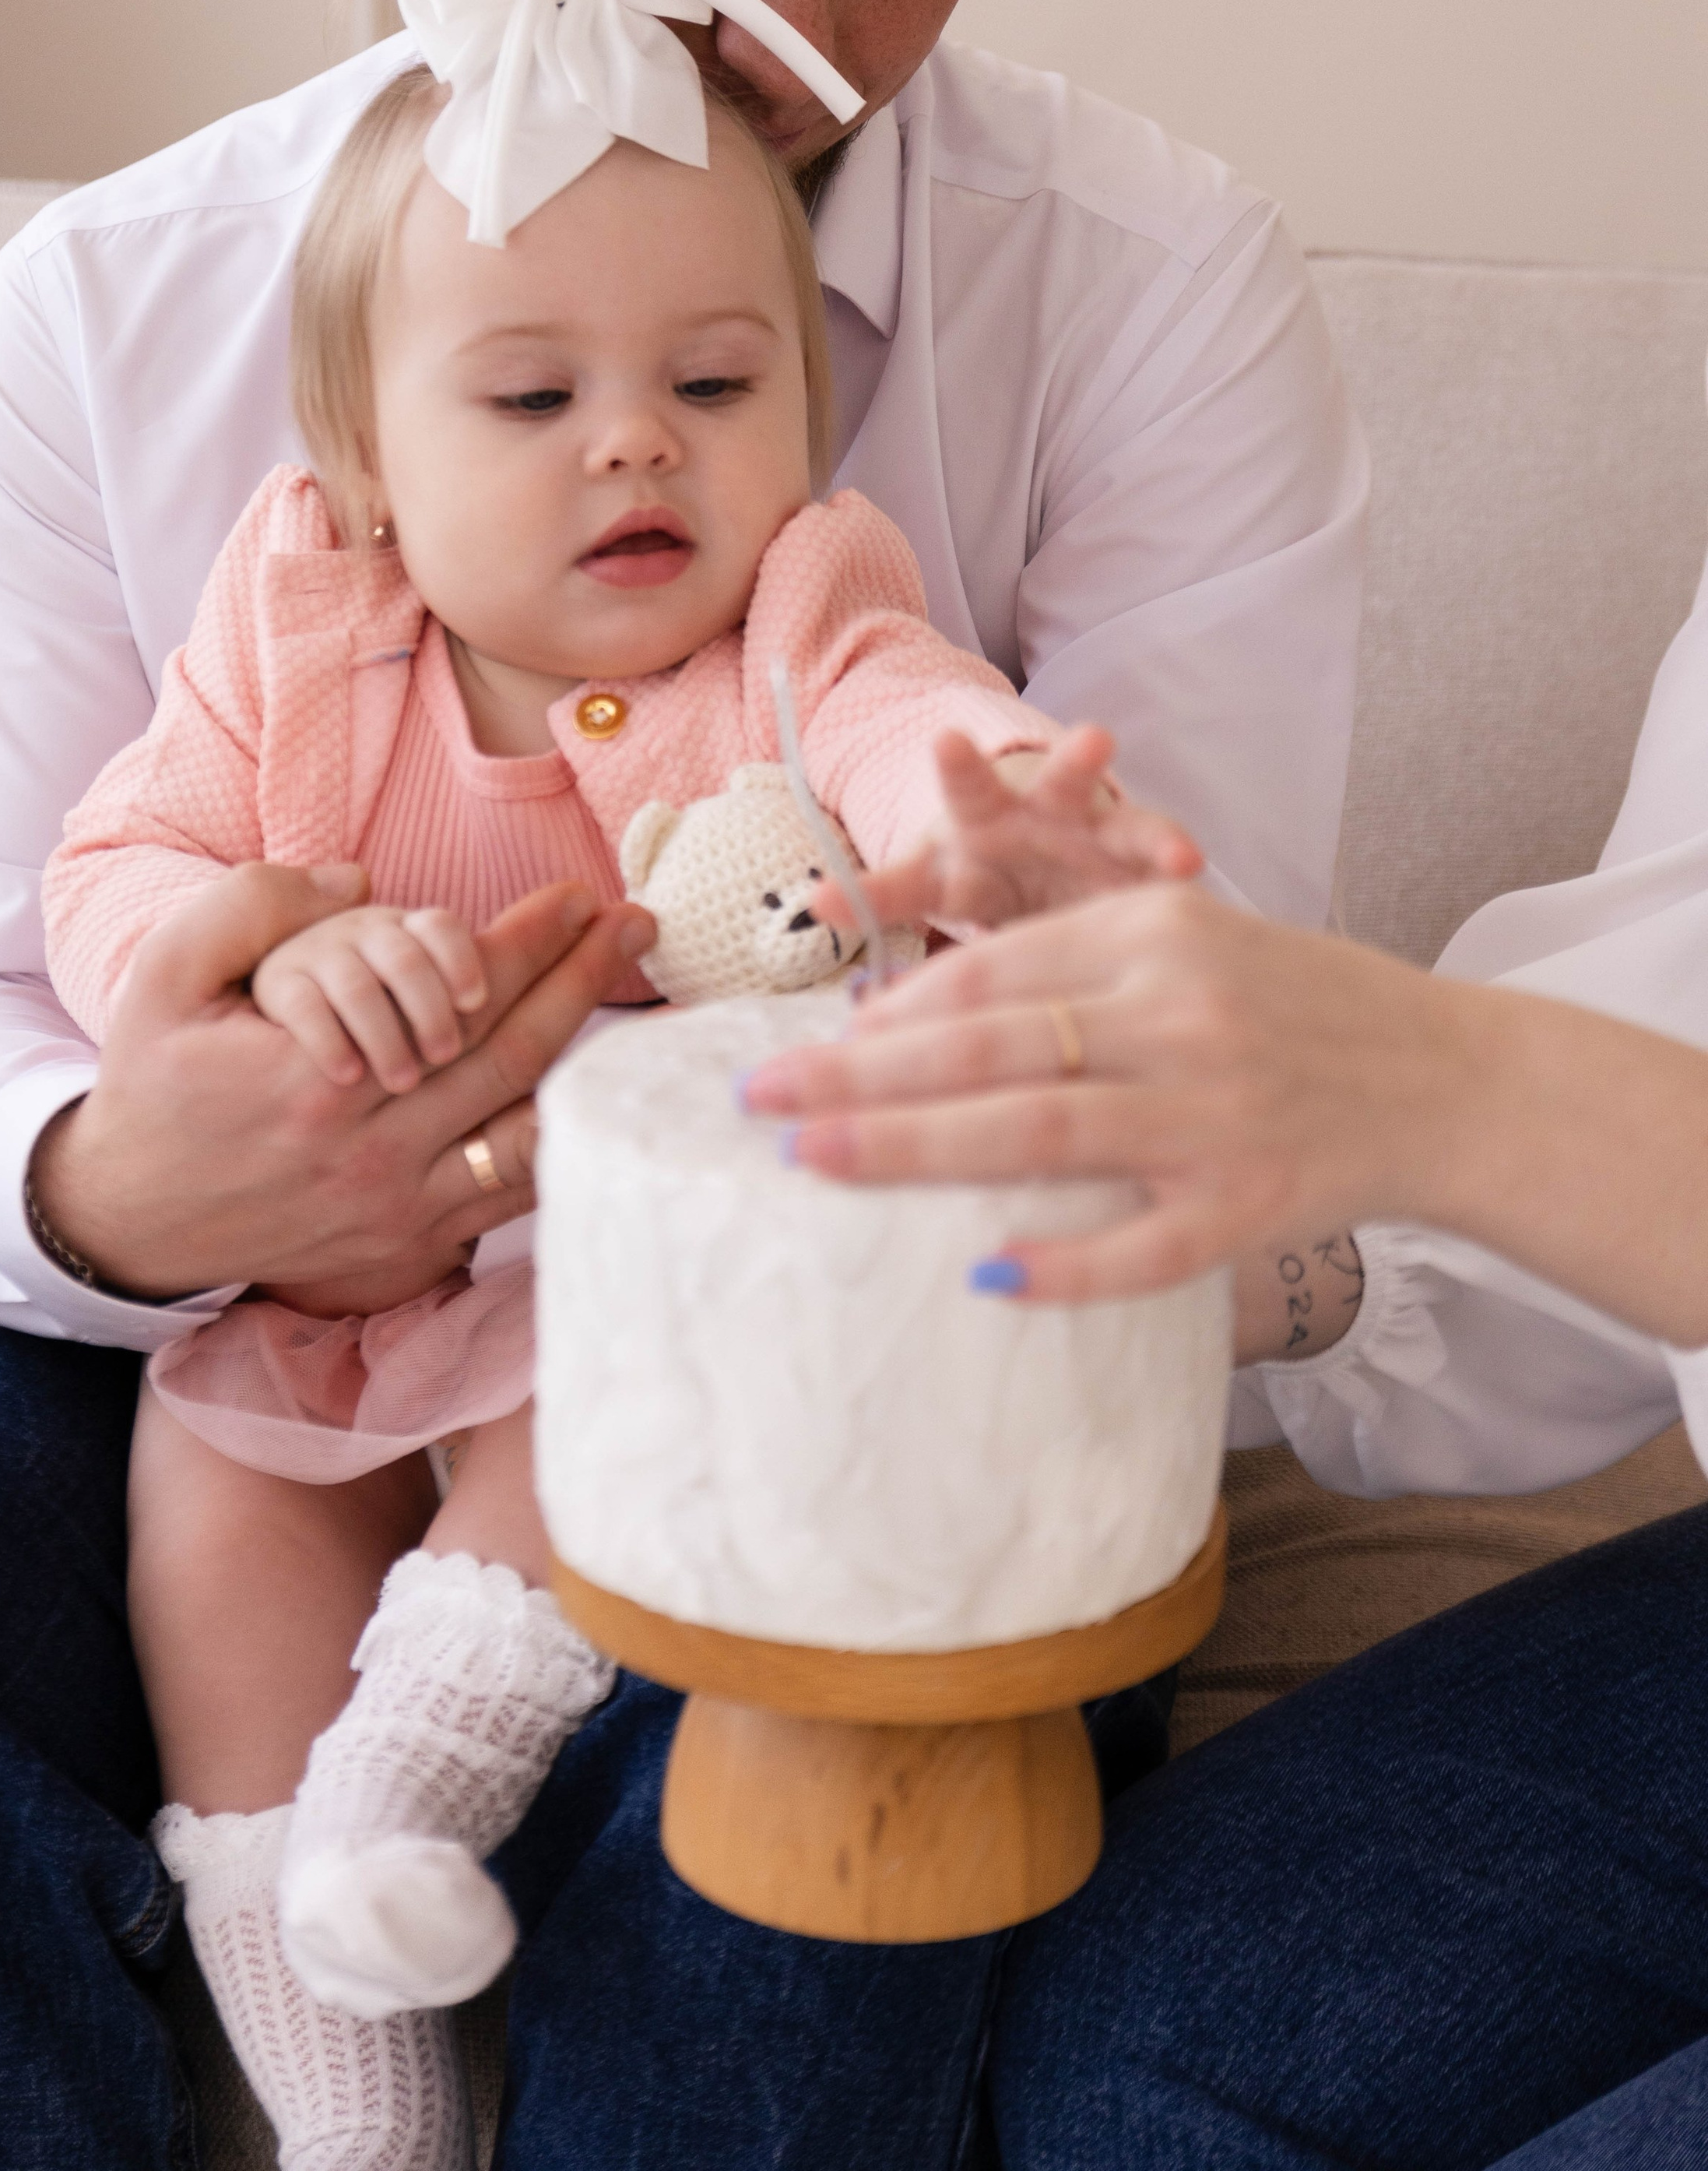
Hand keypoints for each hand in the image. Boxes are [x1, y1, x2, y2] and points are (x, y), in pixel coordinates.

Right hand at [31, 863, 652, 1304]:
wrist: (133, 1216)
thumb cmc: (155, 1082)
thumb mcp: (164, 977)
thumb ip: (247, 907)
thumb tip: (354, 883)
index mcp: (317, 1080)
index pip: (452, 999)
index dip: (525, 942)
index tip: (574, 896)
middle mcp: (368, 1151)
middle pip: (509, 1057)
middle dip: (583, 982)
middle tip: (635, 924)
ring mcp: (395, 1208)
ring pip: (523, 1132)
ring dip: (591, 1059)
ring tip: (641, 999)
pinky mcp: (409, 1246)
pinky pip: (508, 1198)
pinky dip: (563, 1144)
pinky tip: (604, 1093)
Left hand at [740, 884, 1489, 1304]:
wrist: (1447, 1076)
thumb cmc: (1290, 1005)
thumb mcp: (1186, 943)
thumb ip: (1062, 970)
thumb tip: (913, 1018)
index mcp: (1155, 934)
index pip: (992, 970)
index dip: (886, 1012)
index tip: (803, 1047)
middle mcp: (1179, 1015)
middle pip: (991, 1046)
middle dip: (861, 1074)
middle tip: (761, 1099)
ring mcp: (1216, 1114)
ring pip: (1042, 1132)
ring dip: (915, 1149)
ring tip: (815, 1161)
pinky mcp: (1253, 1204)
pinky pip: (1144, 1246)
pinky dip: (1063, 1263)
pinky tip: (983, 1275)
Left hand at [814, 728, 1201, 938]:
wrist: (1044, 880)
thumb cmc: (980, 881)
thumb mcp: (925, 887)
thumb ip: (875, 902)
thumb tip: (813, 914)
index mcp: (977, 825)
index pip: (959, 794)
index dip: (950, 777)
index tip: (944, 744)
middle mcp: (1042, 819)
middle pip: (1056, 788)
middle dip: (1074, 766)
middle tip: (1096, 740)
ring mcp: (1099, 839)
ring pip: (1126, 826)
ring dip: (1150, 833)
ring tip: (1179, 850)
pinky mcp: (1141, 870)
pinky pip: (1162, 870)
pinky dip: (1174, 872)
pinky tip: (1195, 879)